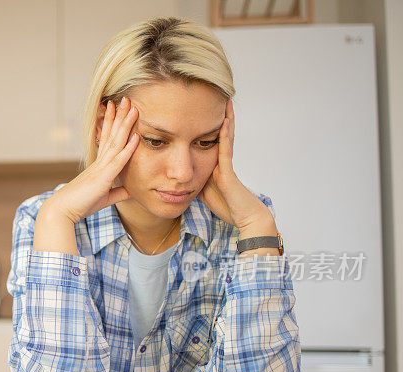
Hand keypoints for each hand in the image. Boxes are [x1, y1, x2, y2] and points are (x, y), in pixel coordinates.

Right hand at [42, 97, 139, 223]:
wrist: (63, 210)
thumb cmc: (81, 204)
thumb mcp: (105, 198)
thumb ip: (118, 192)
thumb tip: (131, 190)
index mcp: (99, 166)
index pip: (108, 140)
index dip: (113, 123)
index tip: (117, 108)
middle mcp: (100, 162)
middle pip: (112, 135)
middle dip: (120, 116)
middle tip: (126, 99)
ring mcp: (101, 168)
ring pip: (116, 142)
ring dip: (125, 124)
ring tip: (132, 107)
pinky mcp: (103, 177)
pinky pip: (118, 160)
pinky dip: (128, 148)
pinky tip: (136, 136)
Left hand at [197, 100, 275, 233]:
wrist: (244, 218)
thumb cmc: (226, 206)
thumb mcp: (204, 190)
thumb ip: (195, 179)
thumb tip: (181, 174)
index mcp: (214, 164)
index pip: (209, 139)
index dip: (205, 125)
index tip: (198, 110)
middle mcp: (221, 161)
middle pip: (219, 133)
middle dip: (217, 117)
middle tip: (215, 97)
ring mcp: (226, 165)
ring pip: (225, 137)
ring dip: (224, 119)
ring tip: (223, 101)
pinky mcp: (228, 172)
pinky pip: (225, 150)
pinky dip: (224, 136)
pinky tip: (223, 122)